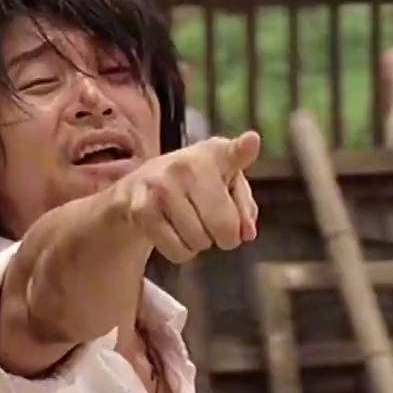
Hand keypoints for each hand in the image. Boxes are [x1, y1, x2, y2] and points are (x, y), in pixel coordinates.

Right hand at [112, 131, 259, 263]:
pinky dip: (180, 252)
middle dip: (225, 237)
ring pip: (199, 242)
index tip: (252, 141)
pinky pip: (177, 251)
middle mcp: (186, 165)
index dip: (243, 150)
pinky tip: (173, 232)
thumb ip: (244, 208)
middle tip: (214, 225)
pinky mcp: (141, 209)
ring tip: (189, 223)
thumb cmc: (195, 187)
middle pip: (224, 226)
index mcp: (215, 153)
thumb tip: (247, 234)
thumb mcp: (227, 186)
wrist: (141, 186)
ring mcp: (161, 186)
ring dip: (199, 243)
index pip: (233, 152)